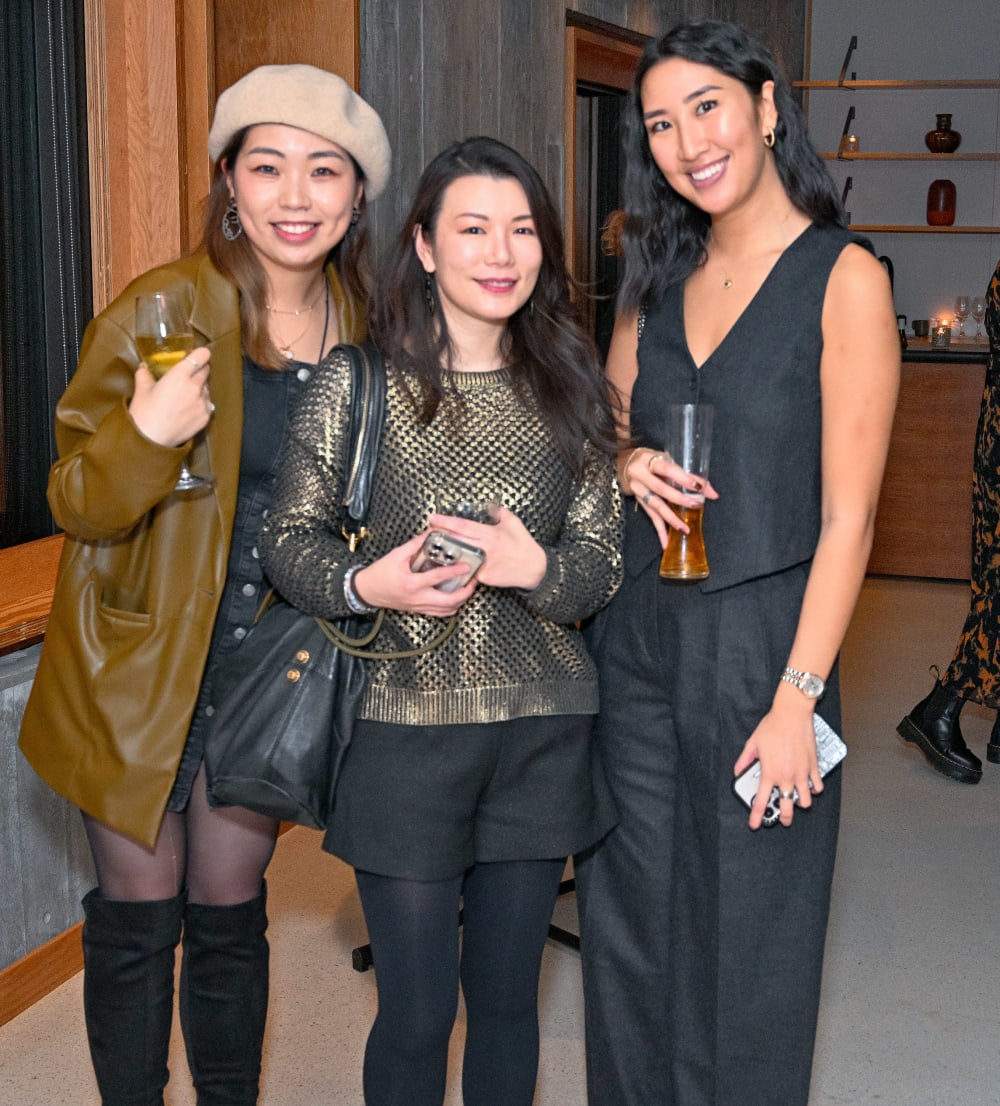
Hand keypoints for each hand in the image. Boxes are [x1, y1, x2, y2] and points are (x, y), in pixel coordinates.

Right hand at [129, 347, 212, 446]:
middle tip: (188, 375)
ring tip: (185, 396)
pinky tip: (188, 409)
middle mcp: (195, 387)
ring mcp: (203, 403)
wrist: (150, 439)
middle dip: (199, 369)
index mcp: (180, 375)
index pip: (202, 355)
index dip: (201, 354)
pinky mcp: (206, 417)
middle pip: (206, 370)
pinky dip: (201, 403)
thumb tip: (144, 366)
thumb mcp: (142, 389)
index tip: (198, 355)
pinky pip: (208, 404)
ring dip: (200, 388)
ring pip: (207, 388)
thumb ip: (145, 373)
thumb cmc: (144, 412)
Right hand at [353, 533, 476, 617]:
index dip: (454, 572)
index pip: (438, 578)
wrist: (367, 591)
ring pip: (447, 610)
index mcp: (412, 583)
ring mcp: (419, 607)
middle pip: (449, 601)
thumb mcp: (396, 555)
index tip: (467, 567)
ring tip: (468, 588)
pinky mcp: (419, 610)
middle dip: (465, 593)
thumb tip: (431, 533)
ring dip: (460, 601)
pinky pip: (440, 614)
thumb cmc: (380, 573)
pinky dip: (451, 607)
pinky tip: (456, 598)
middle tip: (473, 581)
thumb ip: (415, 544)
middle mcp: (418, 598)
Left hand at [426, 507, 546, 589]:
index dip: (446, 522)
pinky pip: (470, 570)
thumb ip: (499, 512)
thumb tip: (488, 505)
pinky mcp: (484, 578)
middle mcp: (486, 549)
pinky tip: (457, 563)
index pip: (463, 526)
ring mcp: (484, 565)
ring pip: (460, 557)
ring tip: (438, 546)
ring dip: (448, 552)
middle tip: (429, 530)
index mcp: (491, 534)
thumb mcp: (514, 523)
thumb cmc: (524, 545)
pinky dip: (464, 566)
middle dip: (440, 535)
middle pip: (457, 541)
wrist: (534, 569)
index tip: (432, 518)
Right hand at [623, 448, 717, 547]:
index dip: (682, 478)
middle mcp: (640, 475)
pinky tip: (666, 543)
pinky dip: (660, 531)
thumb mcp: (667, 461)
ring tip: (685, 529)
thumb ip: (688, 475)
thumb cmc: (652, 461)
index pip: (667, 469)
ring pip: (656, 506)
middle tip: (696, 505)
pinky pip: (651, 518)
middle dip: (679, 499)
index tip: (698, 486)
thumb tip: (712, 493)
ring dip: (671, 519)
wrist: (626, 465)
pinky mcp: (639, 503)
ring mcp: (638, 491)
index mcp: (648, 461)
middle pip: (660, 489)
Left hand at [733, 700, 821, 829]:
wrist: (791, 715)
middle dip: (784, 818)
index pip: (760, 801)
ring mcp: (802, 773)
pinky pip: (817, 786)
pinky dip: (814, 789)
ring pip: (805, 801)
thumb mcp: (752, 744)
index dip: (756, 816)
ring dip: (800, 803)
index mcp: (769, 773)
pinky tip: (809, 787)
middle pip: (787, 808)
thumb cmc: (772, 727)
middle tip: (782, 819)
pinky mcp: (813, 767)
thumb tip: (737, 771)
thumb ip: (744, 760)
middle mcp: (786, 777)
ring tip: (796, 800)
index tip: (754, 824)